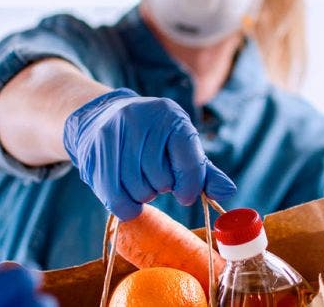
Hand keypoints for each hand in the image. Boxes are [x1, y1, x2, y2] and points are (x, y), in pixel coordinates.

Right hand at [63, 88, 235, 219]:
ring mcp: (115, 136)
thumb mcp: (178, 145)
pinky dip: (126, 207)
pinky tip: (127, 196)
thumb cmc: (149, 138)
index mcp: (170, 117)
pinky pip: (116, 198)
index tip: (185, 194)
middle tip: (154, 177)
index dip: (190, 187)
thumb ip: (203, 170)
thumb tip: (228, 191)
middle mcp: (141, 121)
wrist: (100, 118)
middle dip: (161, 187)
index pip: (190, 163)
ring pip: (139, 191)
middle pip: (162, 180)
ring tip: (139, 180)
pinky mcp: (95, 154)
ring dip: (143, 196)